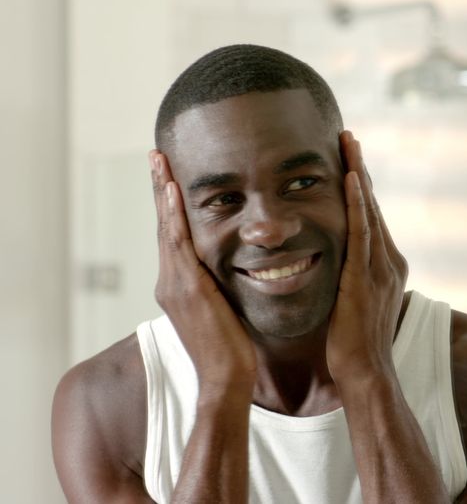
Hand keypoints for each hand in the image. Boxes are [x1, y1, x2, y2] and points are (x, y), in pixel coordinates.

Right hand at [150, 150, 255, 392]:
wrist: (227, 381)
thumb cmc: (234, 351)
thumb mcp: (228, 311)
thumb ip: (224, 289)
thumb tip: (241, 271)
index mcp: (181, 285)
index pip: (176, 235)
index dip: (171, 205)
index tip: (171, 174)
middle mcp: (171, 281)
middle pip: (165, 225)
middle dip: (160, 189)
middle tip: (157, 154)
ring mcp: (175, 284)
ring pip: (167, 228)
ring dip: (162, 192)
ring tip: (159, 160)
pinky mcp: (186, 289)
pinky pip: (178, 244)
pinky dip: (173, 216)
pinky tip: (173, 190)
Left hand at [326, 131, 408, 380]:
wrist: (365, 373)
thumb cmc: (354, 347)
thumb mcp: (354, 306)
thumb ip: (352, 283)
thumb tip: (337, 273)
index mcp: (386, 267)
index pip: (370, 218)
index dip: (360, 187)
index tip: (348, 159)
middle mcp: (389, 261)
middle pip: (372, 205)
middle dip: (360, 169)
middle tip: (348, 137)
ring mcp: (380, 267)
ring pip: (368, 210)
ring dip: (358, 174)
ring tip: (348, 143)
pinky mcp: (366, 275)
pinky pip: (362, 230)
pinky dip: (357, 202)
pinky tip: (350, 178)